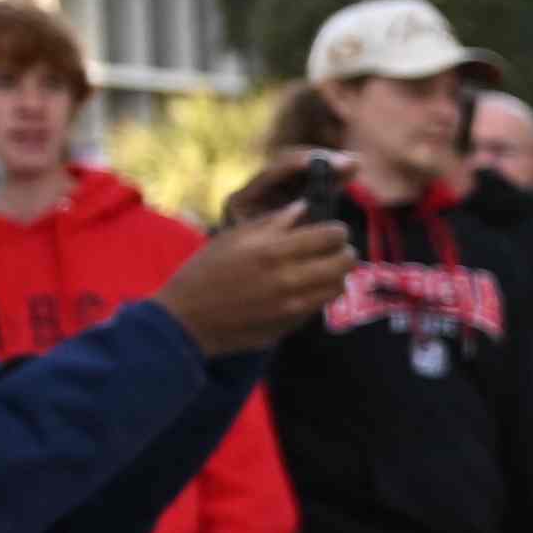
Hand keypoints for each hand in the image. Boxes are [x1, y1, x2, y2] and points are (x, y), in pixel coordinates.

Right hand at [154, 209, 356, 356]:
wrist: (186, 320)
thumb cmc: (205, 271)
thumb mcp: (234, 238)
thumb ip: (274, 222)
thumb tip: (304, 207)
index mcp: (273, 250)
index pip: (330, 235)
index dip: (337, 229)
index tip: (333, 229)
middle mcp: (288, 279)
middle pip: (345, 261)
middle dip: (345, 251)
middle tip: (337, 249)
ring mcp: (292, 306)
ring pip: (339, 286)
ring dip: (338, 275)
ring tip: (325, 268)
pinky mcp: (291, 325)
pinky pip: (320, 305)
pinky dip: (321, 294)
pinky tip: (307, 287)